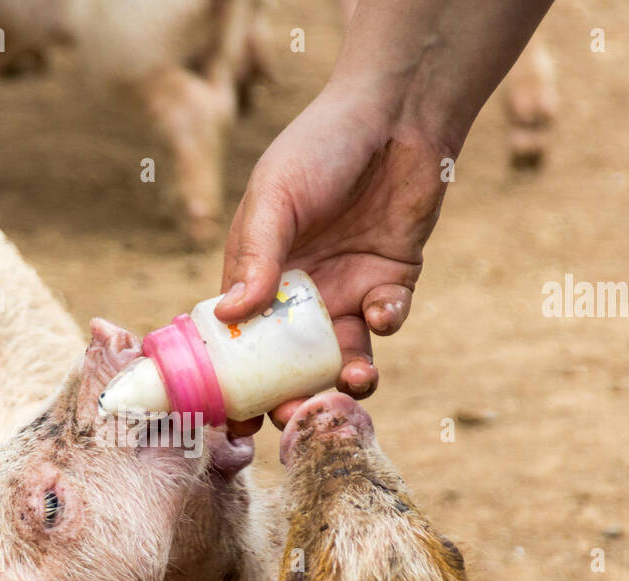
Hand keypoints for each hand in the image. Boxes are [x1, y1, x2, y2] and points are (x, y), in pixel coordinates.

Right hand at [215, 89, 450, 434]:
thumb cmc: (319, 146)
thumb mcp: (275, 196)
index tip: (235, 418)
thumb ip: (256, 255)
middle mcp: (298, 291)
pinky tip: (381, 308)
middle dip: (294, 396)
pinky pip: (385, 322)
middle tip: (299, 415)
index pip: (239, 341)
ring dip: (345, 377)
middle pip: (290, 362)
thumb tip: (232, 315)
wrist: (395, 115)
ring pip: (341, 355)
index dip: (235, 382)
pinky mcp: (389, 282)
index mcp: (256, 274)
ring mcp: (344, 289)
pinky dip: (384, 324)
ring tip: (353, 381)